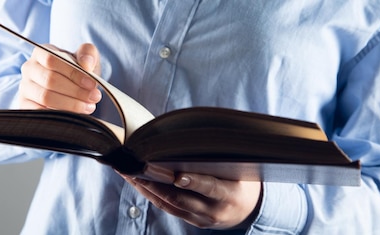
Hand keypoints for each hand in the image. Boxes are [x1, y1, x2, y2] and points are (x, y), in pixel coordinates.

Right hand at [18, 43, 101, 113]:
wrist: (71, 85)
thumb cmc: (77, 70)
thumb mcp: (86, 57)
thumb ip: (88, 53)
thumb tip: (86, 64)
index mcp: (41, 52)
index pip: (52, 60)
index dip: (73, 73)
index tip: (92, 84)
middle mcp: (29, 68)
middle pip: (49, 80)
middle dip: (75, 91)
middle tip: (94, 97)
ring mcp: (25, 87)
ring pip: (45, 97)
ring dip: (70, 104)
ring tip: (88, 106)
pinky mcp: (25, 105)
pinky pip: (39, 112)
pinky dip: (59, 115)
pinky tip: (75, 115)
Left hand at [121, 172, 261, 229]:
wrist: (251, 209)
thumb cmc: (244, 179)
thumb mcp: (241, 168)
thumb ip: (219, 158)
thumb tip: (192, 136)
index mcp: (231, 195)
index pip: (210, 187)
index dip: (193, 182)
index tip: (177, 175)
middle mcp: (214, 211)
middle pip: (180, 199)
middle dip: (155, 183)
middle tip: (136, 168)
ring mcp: (201, 219)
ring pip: (168, 204)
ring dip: (146, 188)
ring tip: (128, 171)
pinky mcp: (192, 221)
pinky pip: (167, 207)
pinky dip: (150, 193)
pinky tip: (137, 181)